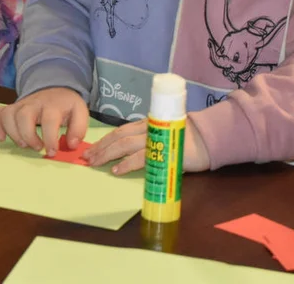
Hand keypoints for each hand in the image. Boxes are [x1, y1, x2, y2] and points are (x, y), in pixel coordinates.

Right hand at [0, 87, 88, 155]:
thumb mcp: (79, 113)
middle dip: (28, 136)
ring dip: (13, 133)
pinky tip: (1, 139)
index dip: (49, 138)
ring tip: (23, 145)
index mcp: (53, 104)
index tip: (51, 151)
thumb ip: (79, 128)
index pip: (49, 120)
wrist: (54, 90)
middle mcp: (34, 103)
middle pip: (24, 115)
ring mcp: (21, 105)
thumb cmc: (66, 106)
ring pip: (8, 115)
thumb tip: (71, 144)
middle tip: (37, 148)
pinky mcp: (11, 109)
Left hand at [84, 119, 210, 174]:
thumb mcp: (162, 134)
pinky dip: (127, 163)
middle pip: (118, 137)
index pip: (120, 130)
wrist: (207, 140)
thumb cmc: (184, 139)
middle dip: (100, 147)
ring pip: (125, 145)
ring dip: (107, 154)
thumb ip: (146, 138)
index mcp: (147, 124)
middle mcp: (148, 128)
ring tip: (95, 162)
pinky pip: (141, 157)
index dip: (104, 140)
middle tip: (86, 158)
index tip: (90, 149)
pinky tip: (116, 170)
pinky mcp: (164, 151)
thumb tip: (125, 151)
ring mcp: (155, 139)